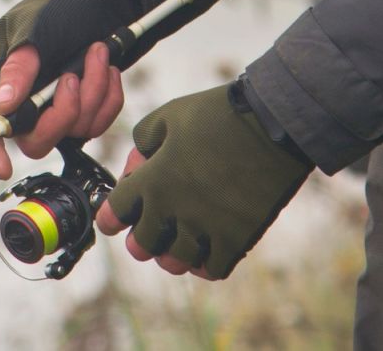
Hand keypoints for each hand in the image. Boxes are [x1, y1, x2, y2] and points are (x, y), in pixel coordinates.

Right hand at [0, 0, 130, 180]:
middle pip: (34, 139)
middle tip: (73, 77)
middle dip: (62, 114)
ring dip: (92, 93)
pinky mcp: (82, 111)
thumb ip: (19, 65)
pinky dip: (108, 97)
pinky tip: (107, 69)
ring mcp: (54, 109)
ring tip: (97, 54)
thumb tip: (2, 106)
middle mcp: (23, 101)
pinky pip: (98, 124)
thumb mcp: (33, 27)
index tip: (3, 166)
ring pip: (72, 132)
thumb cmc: (57, 7)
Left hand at [94, 82, 309, 278]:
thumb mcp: (170, 115)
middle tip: (147, 231)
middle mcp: (174, 209)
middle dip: (139, 239)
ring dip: (171, 254)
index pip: (114, 213)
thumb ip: (143, 142)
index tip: (113, 220)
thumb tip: (135, 167)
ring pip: (175, 262)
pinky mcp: (236, 238)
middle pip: (141, 245)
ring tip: (177, 242)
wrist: (273, 123)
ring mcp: (206, 228)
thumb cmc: (219, 113)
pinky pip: (212, 269)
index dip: (109, 218)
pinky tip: (205, 248)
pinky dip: (204, 263)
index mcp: (153, 179)